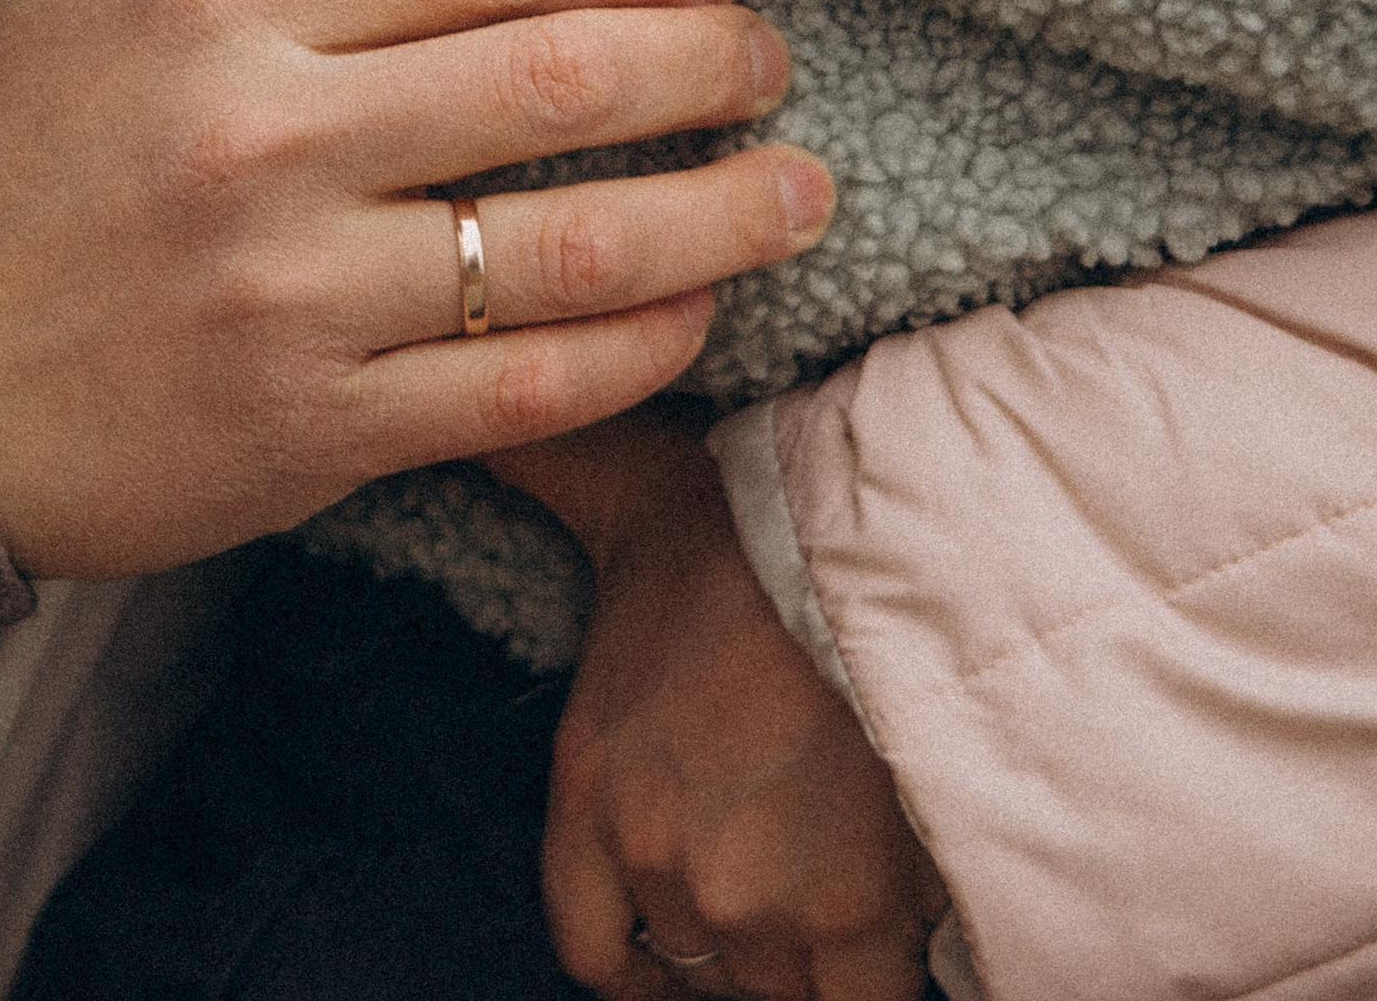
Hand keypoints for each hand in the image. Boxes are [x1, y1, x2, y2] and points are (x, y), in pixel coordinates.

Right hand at [0, 0, 833, 580]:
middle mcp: (273, 136)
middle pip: (563, 80)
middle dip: (710, 63)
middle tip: (774, 55)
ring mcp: (297, 294)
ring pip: (572, 244)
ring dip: (720, 213)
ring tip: (802, 186)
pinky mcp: (312, 431)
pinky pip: (523, 387)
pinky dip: (638, 347)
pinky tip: (698, 312)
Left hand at [503, 413, 942, 1000]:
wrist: (872, 542)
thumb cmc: (748, 516)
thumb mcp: (621, 485)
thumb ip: (545, 469)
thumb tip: (483, 431)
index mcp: (590, 785)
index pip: (588, 946)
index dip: (635, 963)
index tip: (674, 945)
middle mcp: (660, 862)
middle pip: (695, 964)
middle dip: (732, 930)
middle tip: (780, 872)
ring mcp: (756, 899)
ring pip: (773, 986)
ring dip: (803, 952)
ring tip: (839, 885)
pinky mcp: (855, 916)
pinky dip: (873, 979)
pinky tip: (893, 926)